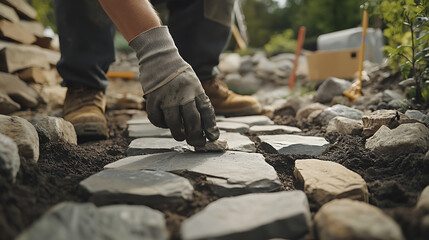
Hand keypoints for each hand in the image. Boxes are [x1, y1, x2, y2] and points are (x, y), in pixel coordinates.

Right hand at [129, 26, 218, 145]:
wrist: (159, 57)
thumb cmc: (179, 74)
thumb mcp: (194, 83)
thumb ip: (198, 101)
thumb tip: (204, 127)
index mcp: (196, 89)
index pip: (206, 111)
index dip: (211, 127)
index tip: (213, 138)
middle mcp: (183, 94)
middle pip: (192, 121)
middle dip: (196, 136)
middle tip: (197, 143)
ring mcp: (167, 97)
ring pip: (174, 124)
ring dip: (178, 134)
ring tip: (180, 136)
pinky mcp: (153, 99)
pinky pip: (156, 119)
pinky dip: (161, 124)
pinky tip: (165, 123)